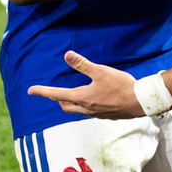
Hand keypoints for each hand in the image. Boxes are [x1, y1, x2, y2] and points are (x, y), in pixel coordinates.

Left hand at [27, 51, 142, 118]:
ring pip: (76, 110)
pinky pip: (89, 112)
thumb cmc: (121, 86)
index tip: (31, 90)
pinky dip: (85, 106)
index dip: (42, 91)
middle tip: (54, 92)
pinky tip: (94, 100)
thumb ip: (83, 64)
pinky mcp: (106, 115)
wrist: (140, 102)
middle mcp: (85, 108)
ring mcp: (95, 113)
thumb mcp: (101, 72)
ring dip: (70, 103)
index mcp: (81, 97)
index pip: (55, 94)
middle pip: (64, 105)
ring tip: (73, 96)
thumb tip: (67, 55)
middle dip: (57, 99)